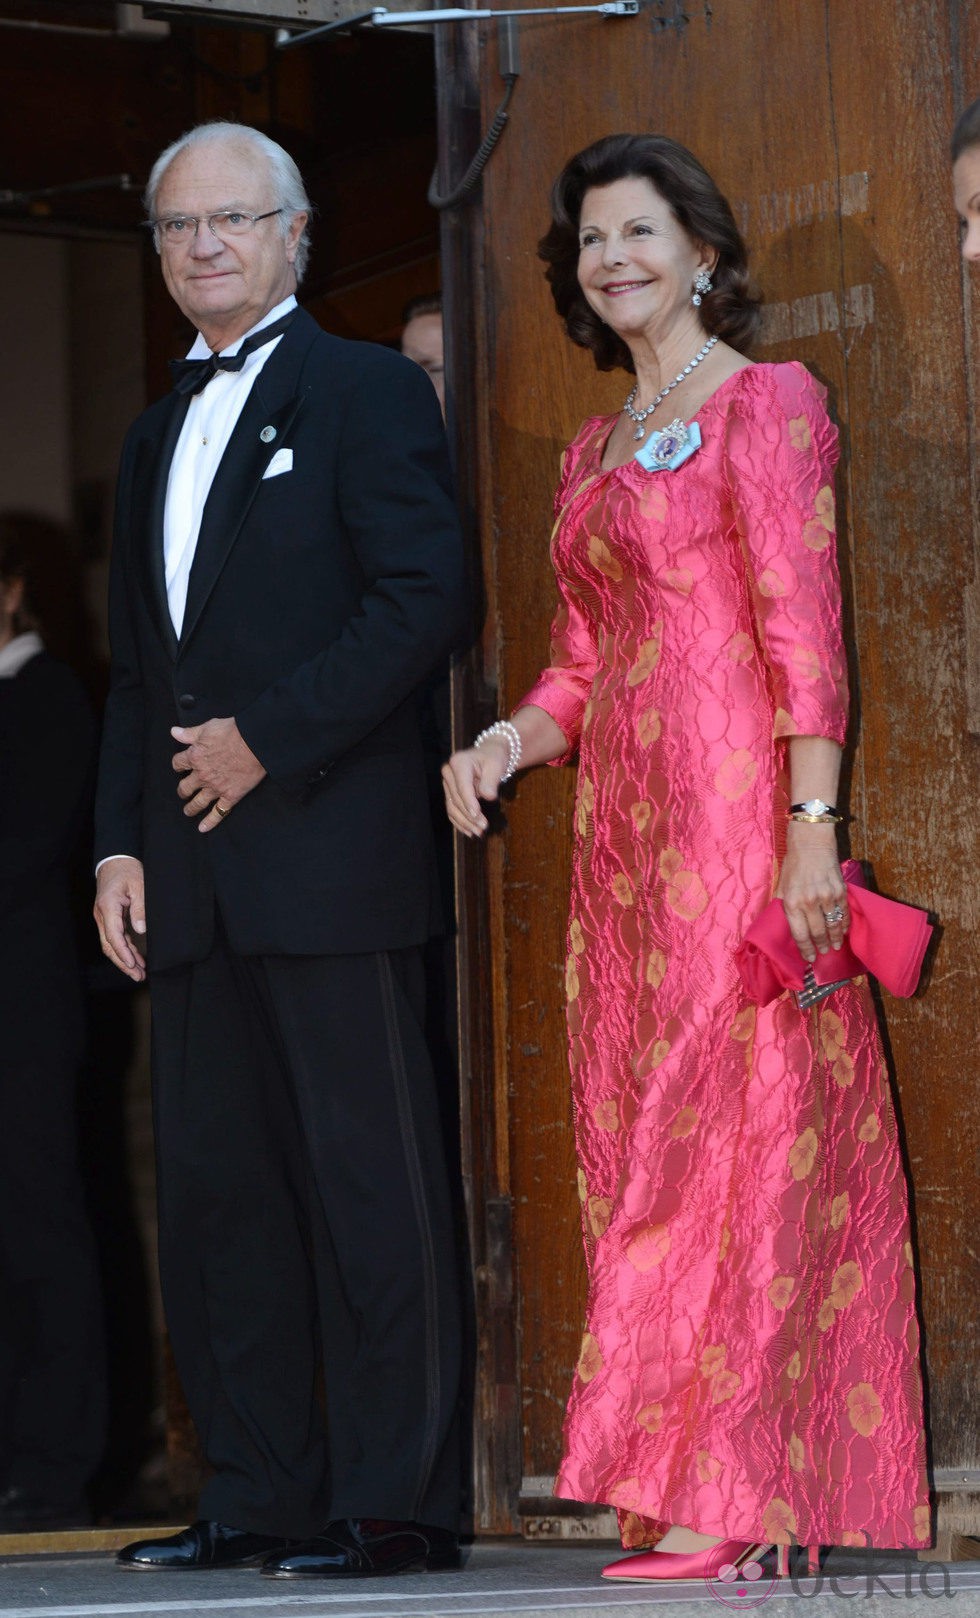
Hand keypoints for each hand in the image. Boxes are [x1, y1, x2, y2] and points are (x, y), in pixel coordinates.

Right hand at [94, 856, 146, 982]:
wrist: (115, 862)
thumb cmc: (128, 871)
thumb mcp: (139, 885)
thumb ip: (140, 907)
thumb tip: (141, 929)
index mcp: (108, 906)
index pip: (113, 935)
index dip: (122, 952)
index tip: (133, 964)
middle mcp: (102, 915)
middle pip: (109, 945)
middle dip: (123, 963)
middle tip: (138, 976)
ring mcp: (103, 918)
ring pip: (111, 945)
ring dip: (124, 960)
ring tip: (139, 973)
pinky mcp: (109, 919)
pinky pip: (115, 939)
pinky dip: (125, 950)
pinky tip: (135, 960)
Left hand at [171, 717, 265, 832]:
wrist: (255, 743)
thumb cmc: (233, 732)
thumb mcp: (208, 727)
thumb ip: (190, 733)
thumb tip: (174, 732)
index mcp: (195, 757)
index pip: (178, 764)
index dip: (178, 765)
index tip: (180, 767)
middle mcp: (202, 775)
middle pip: (185, 787)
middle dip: (182, 790)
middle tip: (183, 792)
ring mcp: (215, 788)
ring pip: (197, 802)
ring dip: (190, 808)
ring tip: (188, 811)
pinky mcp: (230, 796)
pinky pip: (218, 813)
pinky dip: (210, 822)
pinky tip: (202, 828)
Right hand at [441, 738, 510, 836]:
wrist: (489, 754)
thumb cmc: (494, 758)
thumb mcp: (496, 766)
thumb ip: (490, 782)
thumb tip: (488, 797)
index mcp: (459, 763)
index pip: (462, 787)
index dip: (469, 803)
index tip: (478, 817)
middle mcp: (448, 772)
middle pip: (456, 799)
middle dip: (469, 816)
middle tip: (483, 828)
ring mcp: (447, 783)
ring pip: (452, 807)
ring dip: (464, 822)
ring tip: (478, 832)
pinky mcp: (449, 792)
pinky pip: (451, 809)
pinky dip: (459, 822)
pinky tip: (468, 831)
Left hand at [776, 823, 848, 963]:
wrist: (812, 843)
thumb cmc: (793, 865)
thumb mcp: (782, 885)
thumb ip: (784, 905)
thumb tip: (785, 925)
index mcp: (792, 902)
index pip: (800, 934)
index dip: (805, 949)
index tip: (809, 957)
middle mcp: (810, 902)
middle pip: (818, 933)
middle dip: (821, 946)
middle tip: (824, 953)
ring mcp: (827, 897)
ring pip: (833, 925)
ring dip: (835, 939)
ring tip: (835, 947)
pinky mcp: (840, 891)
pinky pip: (844, 913)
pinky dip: (844, 925)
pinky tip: (843, 932)